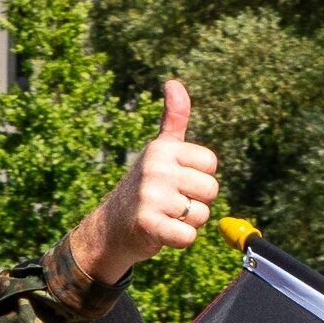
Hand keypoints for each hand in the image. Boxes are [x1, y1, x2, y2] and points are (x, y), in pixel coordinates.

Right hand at [60, 82, 221, 297]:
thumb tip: (174, 82)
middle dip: (197, 202)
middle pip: (210, 189)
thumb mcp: (159, 151)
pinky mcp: (148, 224)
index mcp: (162, 149)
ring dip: (188, 222)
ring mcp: (150, 196)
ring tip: (166, 217)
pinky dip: (180, 240)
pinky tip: (162, 232)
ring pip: (201, 214)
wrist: (112, 227)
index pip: (210, 163)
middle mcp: (155, 168)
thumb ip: (173, 119)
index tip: (178, 181)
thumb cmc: (146, 187)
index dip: (199, 177)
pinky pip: (188, 236)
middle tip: (172, 203)